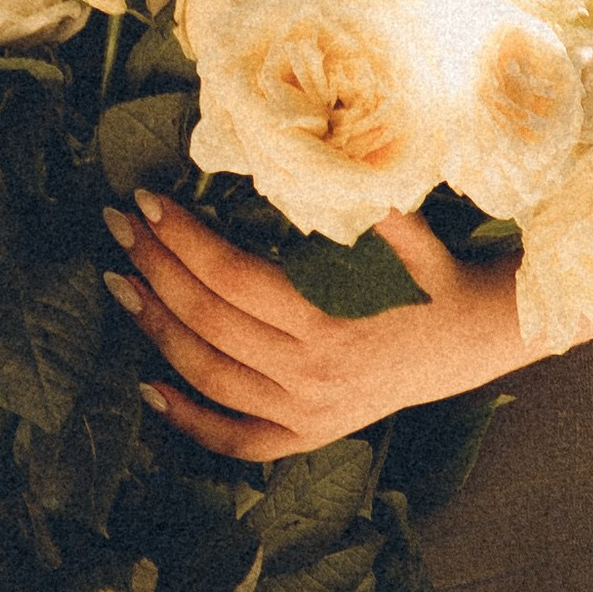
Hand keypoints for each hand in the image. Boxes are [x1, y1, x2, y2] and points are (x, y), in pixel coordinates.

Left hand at [107, 189, 524, 463]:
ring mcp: (308, 412)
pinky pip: (237, 439)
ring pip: (210, 375)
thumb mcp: (406, 227)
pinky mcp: (308, 434)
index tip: (148, 200)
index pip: (232, 276)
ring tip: (119, 284)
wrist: (475, 338)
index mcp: (330, 321)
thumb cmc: (433, 270)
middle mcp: (312, 375)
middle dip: (155, 268)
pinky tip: (147, 389)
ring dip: (155, 329)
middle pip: (210, 320)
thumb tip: (308, 152)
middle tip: (118, 226)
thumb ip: (360, 199)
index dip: (183, 238)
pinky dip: (188, 420)